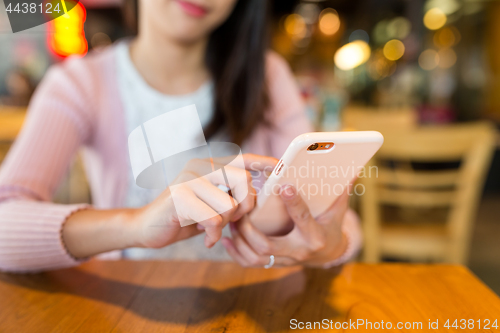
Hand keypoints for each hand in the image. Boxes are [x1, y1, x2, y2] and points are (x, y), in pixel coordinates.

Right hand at [132, 154, 277, 248]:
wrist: (146, 228)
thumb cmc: (184, 217)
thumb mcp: (211, 203)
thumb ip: (229, 195)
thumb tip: (258, 196)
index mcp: (208, 166)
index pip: (242, 159)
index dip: (262, 161)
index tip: (280, 164)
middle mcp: (199, 167)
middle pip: (242, 181)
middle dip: (245, 206)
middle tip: (234, 219)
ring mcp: (188, 179)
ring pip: (229, 205)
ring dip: (224, 224)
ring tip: (211, 228)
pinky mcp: (179, 197)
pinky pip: (213, 220)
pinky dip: (212, 234)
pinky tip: (205, 238)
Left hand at [221, 185, 348, 266]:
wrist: (329, 254)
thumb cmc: (330, 225)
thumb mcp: (337, 210)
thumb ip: (339, 190)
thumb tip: (351, 169)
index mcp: (315, 236)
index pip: (302, 218)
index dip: (293, 202)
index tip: (283, 184)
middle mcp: (299, 252)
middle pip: (268, 245)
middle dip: (249, 229)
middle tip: (241, 211)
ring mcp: (285, 261)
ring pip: (256, 257)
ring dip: (240, 241)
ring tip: (231, 223)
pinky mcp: (275, 264)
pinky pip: (252, 264)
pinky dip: (237, 254)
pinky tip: (228, 240)